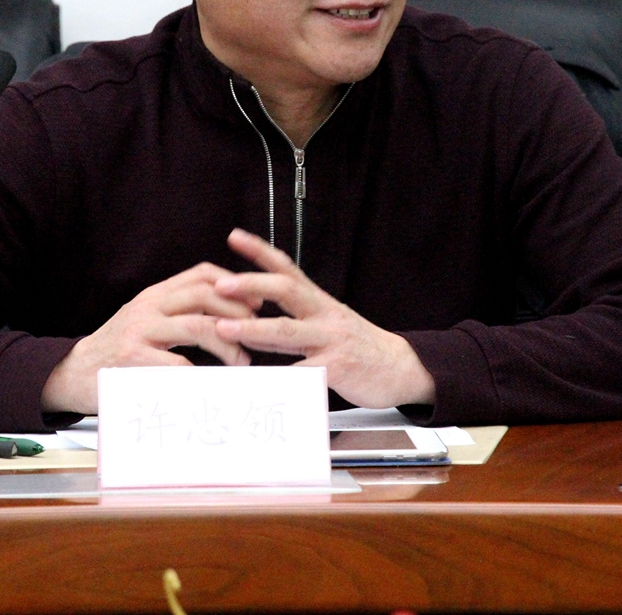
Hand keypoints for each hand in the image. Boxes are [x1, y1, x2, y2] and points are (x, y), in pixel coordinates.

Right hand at [39, 262, 254, 414]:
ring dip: (228, 344)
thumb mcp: (144, 321)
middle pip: (204, 295)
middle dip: (238, 312)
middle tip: (256, 333)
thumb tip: (226, 316)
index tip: (255, 303)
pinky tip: (213, 383)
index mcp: (154, 295)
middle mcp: (148, 307)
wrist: (70, 374)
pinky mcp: (132, 359)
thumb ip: (175, 313)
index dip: (233, 284)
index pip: (200, 274)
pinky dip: (201, 373)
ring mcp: (139, 331)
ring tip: (242, 361)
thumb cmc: (116, 352)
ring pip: (197, 325)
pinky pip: (178, 363)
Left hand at [212, 229, 435, 408]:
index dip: (260, 251)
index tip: (235, 237)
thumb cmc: (358, 347)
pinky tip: (254, 383)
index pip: (287, 268)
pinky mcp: (337, 368)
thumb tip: (250, 321)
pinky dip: (276, 379)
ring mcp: (331, 339)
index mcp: (319, 301)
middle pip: (285, 290)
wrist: (401, 369)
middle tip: (220, 285)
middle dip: (250, 284)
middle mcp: (324, 314)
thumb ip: (293, 321)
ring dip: (252, 329)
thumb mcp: (327, 324)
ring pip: (287, 330)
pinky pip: (301, 373)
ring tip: (223, 329)